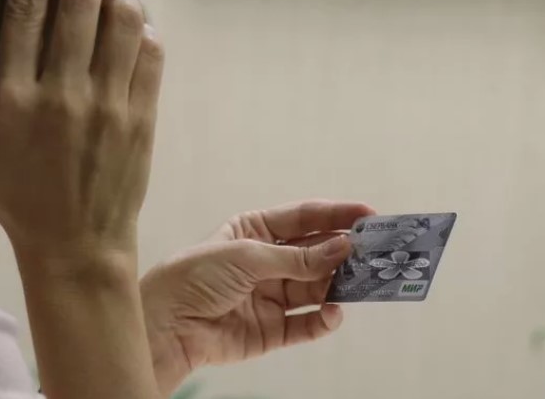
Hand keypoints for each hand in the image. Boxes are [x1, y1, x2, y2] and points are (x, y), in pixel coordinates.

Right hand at [0, 0, 164, 262]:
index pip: (25, 9)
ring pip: (123, 20)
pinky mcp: (142, 117)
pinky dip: (141, 32)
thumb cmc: (17, 198)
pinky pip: (151, 53)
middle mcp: (64, 96)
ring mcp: (109, 106)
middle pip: (79, 2)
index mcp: (14, 99)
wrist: (77, 247)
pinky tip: (125, 37)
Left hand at [140, 200, 374, 395]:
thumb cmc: (196, 277)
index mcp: (253, 231)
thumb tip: (343, 248)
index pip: (302, 218)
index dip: (336, 215)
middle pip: (314, 253)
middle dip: (344, 252)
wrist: (167, 325)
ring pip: (316, 288)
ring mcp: (269, 296)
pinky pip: (306, 323)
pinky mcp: (271, 330)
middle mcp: (265, 262)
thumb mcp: (247, 256)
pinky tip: (335, 311)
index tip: (369, 214)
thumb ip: (297, 258)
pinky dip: (324, 319)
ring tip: (363, 282)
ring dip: (339, 284)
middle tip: (377, 252)